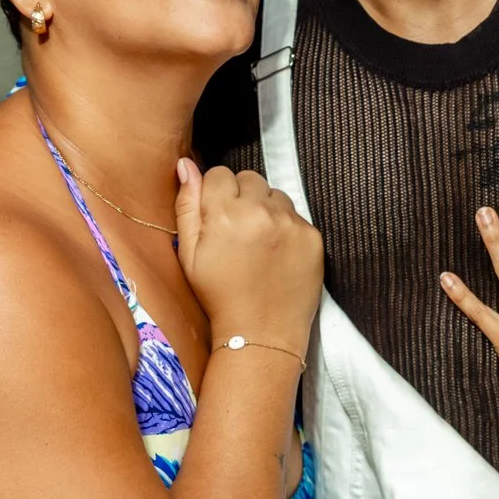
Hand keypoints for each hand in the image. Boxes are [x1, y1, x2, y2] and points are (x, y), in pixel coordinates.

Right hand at [176, 161, 322, 355]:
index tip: (217, 218)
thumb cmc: (218, 295)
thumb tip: (186, 165)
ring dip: (266, 209)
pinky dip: (286, 228)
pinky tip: (276, 254)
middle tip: (238, 232)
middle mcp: (259, 211)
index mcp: (224, 213)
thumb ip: (187, 205)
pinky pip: (296, 215)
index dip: (215, 194)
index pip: (220, 174)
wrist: (260, 334)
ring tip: (258, 243)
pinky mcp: (312, 236)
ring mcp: (290, 223)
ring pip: (275, 194)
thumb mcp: (188, 254)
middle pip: (249, 179)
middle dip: (242, 198)